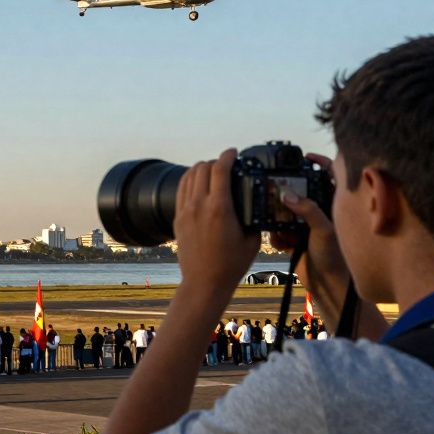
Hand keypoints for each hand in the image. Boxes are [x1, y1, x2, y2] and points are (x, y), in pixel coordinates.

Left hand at [172, 148, 260, 301]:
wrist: (204, 282)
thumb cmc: (231, 264)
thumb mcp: (251, 239)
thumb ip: (252, 216)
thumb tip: (255, 202)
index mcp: (219, 208)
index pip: (220, 170)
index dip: (227, 156)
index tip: (233, 152)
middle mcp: (199, 206)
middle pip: (202, 168)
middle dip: (215, 161)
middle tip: (225, 164)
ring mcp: (185, 211)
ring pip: (189, 176)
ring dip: (201, 168)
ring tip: (212, 171)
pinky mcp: (177, 218)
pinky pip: (181, 189)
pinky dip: (190, 180)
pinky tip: (198, 183)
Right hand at [269, 153, 351, 318]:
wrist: (328, 287)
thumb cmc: (335, 258)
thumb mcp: (323, 230)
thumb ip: (307, 209)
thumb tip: (286, 194)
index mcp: (334, 205)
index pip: (330, 176)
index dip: (320, 163)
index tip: (306, 157)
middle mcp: (321, 213)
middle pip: (301, 192)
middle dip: (287, 195)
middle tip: (276, 192)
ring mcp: (307, 226)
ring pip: (287, 212)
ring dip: (279, 219)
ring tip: (277, 225)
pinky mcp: (296, 239)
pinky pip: (280, 231)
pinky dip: (277, 236)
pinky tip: (281, 244)